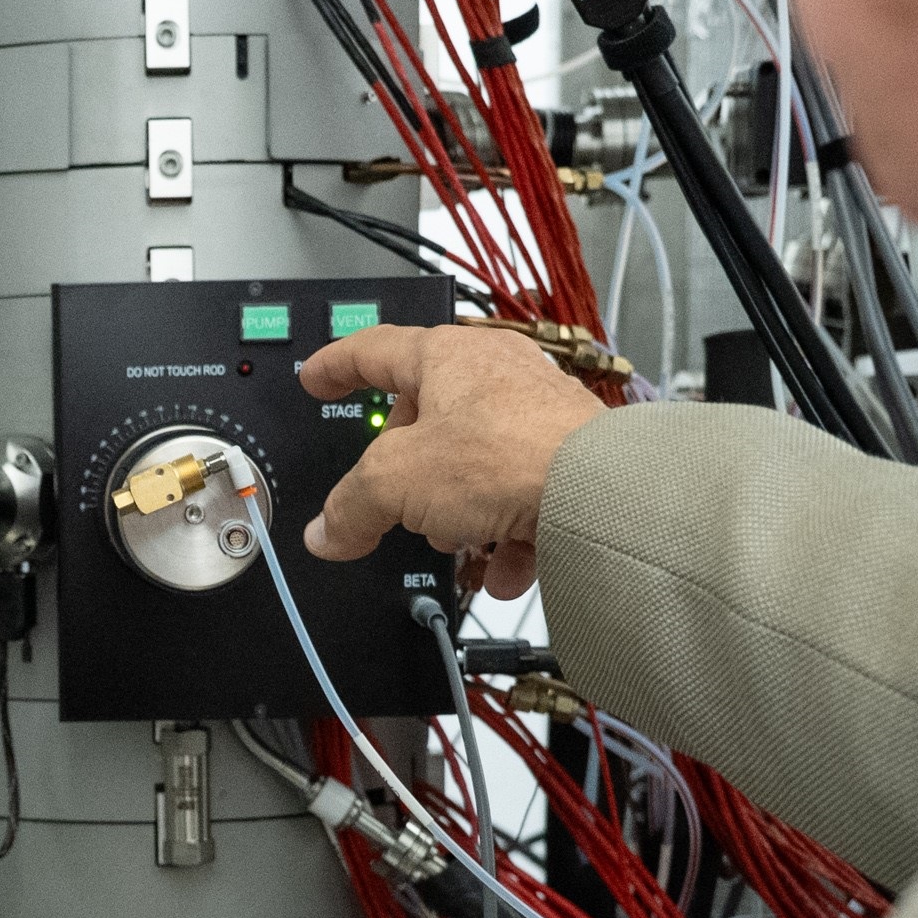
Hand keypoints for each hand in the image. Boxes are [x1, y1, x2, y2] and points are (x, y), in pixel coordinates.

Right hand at [295, 326, 608, 601]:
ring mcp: (537, 413)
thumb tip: (328, 530)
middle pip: (427, 419)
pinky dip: (505, 536)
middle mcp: (495, 374)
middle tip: (391, 502)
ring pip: (474, 463)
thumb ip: (352, 506)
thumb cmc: (510, 455)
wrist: (598, 490)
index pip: (374, 350)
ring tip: (454, 538)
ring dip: (456, 510)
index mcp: (446, 356)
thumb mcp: (396, 482)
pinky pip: (520, 497)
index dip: (336, 366)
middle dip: (406, 470)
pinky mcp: (567, 456)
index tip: (320, 378)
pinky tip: (502, 567)